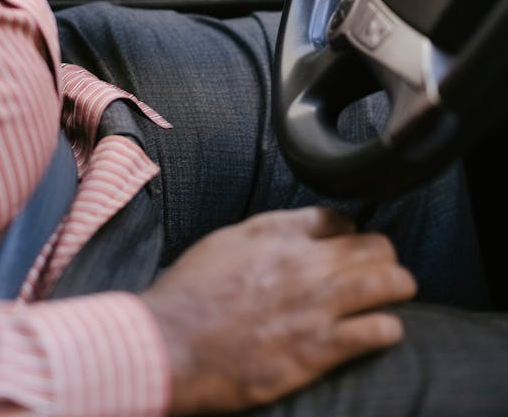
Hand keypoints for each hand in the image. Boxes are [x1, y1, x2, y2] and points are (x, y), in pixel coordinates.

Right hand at [142, 208, 415, 414]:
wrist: (171, 344)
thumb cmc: (191, 293)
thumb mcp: (226, 241)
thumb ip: (268, 232)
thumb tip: (299, 229)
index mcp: (279, 233)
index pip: (339, 219)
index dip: (350, 232)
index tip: (349, 244)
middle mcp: (304, 263)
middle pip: (373, 248)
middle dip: (384, 256)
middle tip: (384, 268)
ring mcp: (316, 307)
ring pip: (387, 284)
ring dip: (398, 286)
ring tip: (398, 292)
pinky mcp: (319, 349)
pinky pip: (377, 331)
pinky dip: (388, 328)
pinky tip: (385, 330)